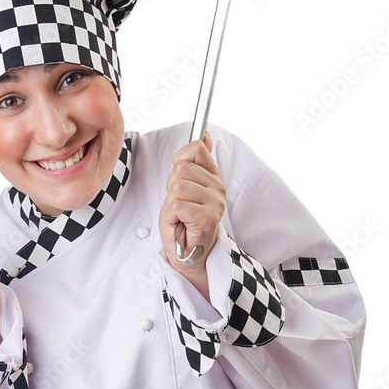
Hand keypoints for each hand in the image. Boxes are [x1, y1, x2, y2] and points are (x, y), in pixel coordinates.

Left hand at [158, 133, 225, 295]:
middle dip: (172, 187)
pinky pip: (177, 204)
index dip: (179, 161)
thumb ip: (195, 161)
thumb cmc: (184, 221)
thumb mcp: (187, 186)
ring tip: (179, 215)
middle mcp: (218, 188)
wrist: (187, 254)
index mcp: (213, 176)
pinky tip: (179, 224)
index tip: (179, 180)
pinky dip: (171, 216)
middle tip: (179, 205)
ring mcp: (215, 203)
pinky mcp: (207, 218)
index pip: (195, 148)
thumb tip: (205, 135)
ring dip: (171, 203)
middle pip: (181, 168)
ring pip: (178, 187)